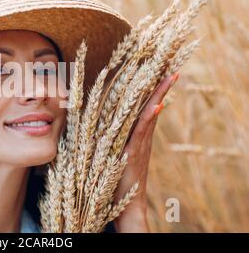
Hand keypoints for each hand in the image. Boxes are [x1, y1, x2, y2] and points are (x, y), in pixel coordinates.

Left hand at [113, 72, 178, 231]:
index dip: (151, 88)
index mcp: (135, 134)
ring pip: (150, 114)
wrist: (125, 205)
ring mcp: (140, 143)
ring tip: (170, 76)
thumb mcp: (112, 152)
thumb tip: (98, 121)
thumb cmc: (115, 179)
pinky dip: (148, 119)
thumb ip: (110, 137)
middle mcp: (141, 136)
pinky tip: (156, 106)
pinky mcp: (134, 153)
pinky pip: (141, 132)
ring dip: (160, 95)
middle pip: (152, 105)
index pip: (144, 105)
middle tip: (173, 66)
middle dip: (162, 85)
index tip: (159, 70)